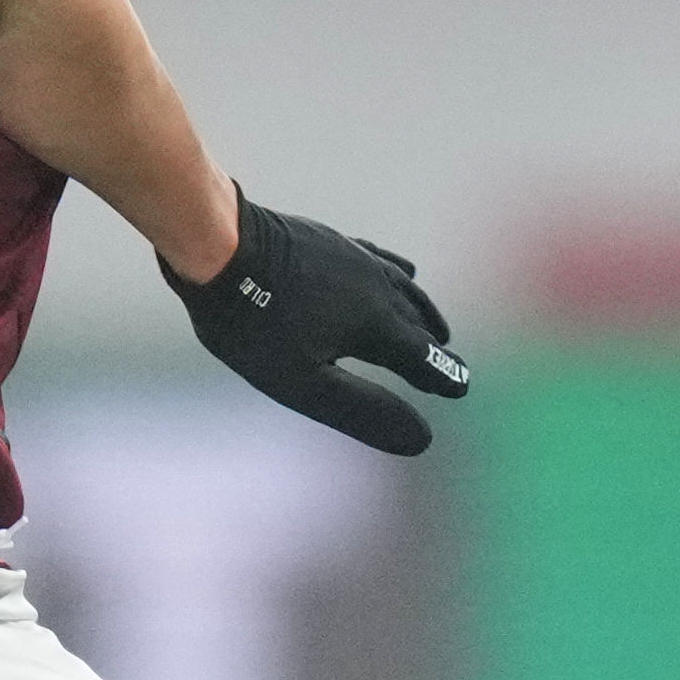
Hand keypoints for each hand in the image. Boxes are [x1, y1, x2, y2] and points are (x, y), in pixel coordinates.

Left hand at [168, 195, 470, 455]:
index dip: (443, 376)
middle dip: (432, 344)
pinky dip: (395, 272)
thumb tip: (422, 440)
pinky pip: (377, 257)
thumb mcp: (304, 383)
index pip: (422, 357)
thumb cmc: (254, 322)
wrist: (218, 245)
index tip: (461, 389)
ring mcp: (353, 257)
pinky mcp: (329, 239)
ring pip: (401, 285)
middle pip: (416, 319)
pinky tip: (395, 269)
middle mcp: (376, 286)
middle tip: (447, 363)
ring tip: (429, 320)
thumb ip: (362, 411)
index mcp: (375, 324)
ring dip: (420, 307)